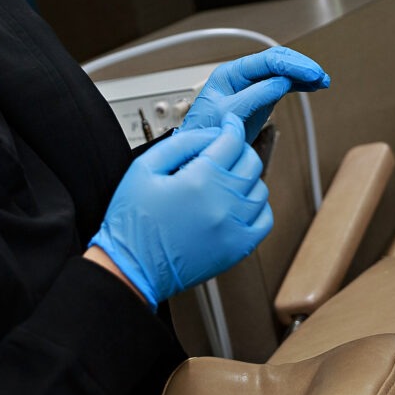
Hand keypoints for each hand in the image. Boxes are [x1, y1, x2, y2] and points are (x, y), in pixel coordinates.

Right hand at [91, 118, 271, 303]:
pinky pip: (264, 220)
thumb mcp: (144, 168)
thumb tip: (212, 134)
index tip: (229, 125)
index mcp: (199, 181)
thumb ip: (181, 143)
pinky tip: (238, 204)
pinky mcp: (237, 249)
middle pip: (251, 162)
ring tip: (226, 179)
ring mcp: (233, 229)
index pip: (232, 141)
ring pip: (260, 189)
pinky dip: (257, 207)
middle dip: (239, 150)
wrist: (130, 270)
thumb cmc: (132, 222)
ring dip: (247, 178)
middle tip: (224, 151)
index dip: (231, 127)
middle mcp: (222, 204)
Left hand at [180, 47, 329, 140]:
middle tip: (320, 76)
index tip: (311, 73)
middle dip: (300, 66)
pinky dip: (298, 85)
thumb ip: (255, 96)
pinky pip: (282, 86)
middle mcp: (242, 76)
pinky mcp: (260, 99)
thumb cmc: (205, 133)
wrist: (201, 152)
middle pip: (277, 61)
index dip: (291, 65)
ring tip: (323, 81)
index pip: (266, 61)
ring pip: (283, 72)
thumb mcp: (228, 114)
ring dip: (303, 75)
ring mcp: (252, 87)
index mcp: (231, 74)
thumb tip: (283, 82)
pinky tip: (313, 87)